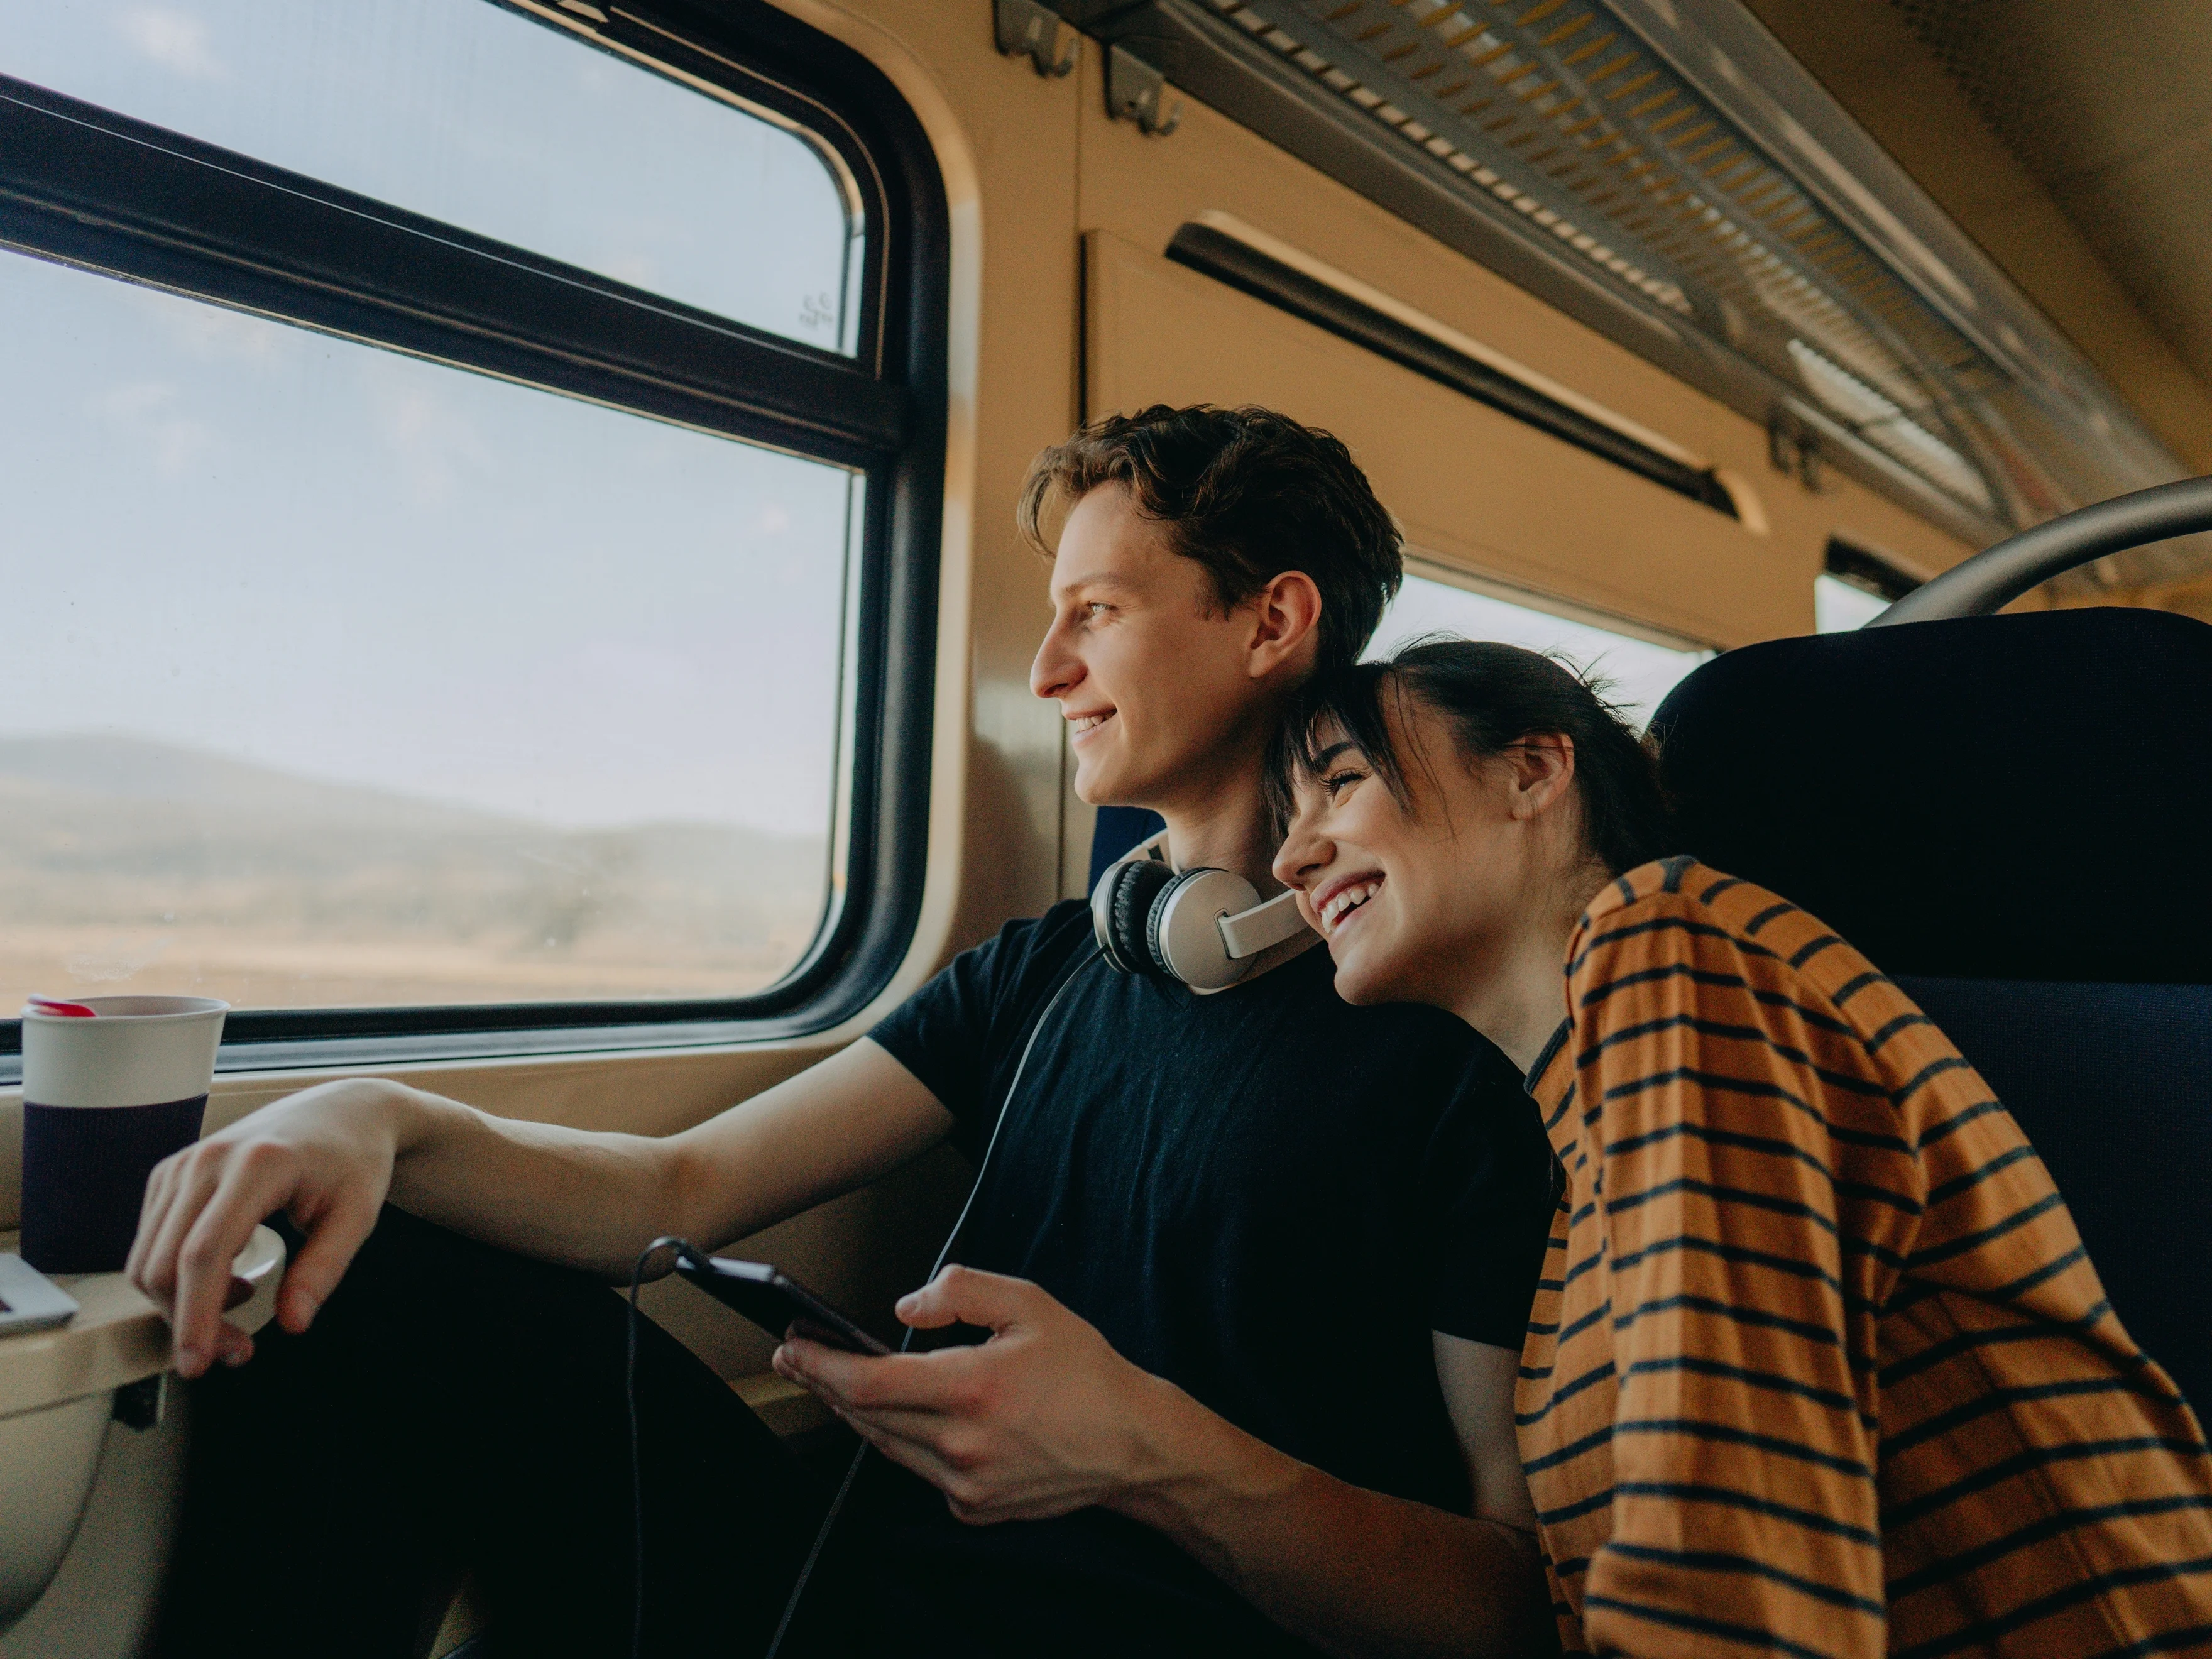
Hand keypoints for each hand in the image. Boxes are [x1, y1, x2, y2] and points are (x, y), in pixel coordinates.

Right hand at [126, 1078, 407, 1378]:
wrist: (340, 1112)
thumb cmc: (353, 1161)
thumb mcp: (357, 1216)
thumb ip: (324, 1270)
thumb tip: (292, 1323)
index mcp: (257, 1165)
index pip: (205, 1253)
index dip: (195, 1315)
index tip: (199, 1363)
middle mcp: (207, 1159)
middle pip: (166, 1263)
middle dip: (189, 1322)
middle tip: (238, 1351)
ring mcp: (182, 1164)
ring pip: (148, 1258)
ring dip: (180, 1304)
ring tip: (241, 1310)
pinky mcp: (170, 1174)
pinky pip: (152, 1242)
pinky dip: (177, 1277)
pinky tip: (228, 1279)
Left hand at [772, 1265, 1184, 1523]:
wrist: (1131, 1445)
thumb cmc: (1085, 1372)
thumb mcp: (1030, 1304)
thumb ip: (961, 1291)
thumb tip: (903, 1308)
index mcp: (971, 1388)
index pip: (868, 1381)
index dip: (820, 1363)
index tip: (793, 1344)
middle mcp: (961, 1444)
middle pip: (865, 1415)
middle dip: (823, 1383)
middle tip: (797, 1356)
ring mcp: (965, 1483)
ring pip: (887, 1445)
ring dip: (855, 1412)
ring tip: (834, 1381)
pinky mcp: (974, 1507)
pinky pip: (921, 1470)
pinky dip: (906, 1441)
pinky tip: (906, 1417)